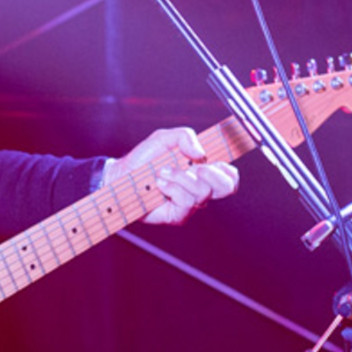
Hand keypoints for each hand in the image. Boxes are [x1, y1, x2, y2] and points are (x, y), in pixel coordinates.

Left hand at [108, 127, 238, 225]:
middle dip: (213, 174)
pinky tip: (159, 183)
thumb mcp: (164, 138)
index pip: (230, 175)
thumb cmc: (144, 159)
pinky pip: (187, 202)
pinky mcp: (179, 215)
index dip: (229, 169)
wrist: (122, 176)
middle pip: (227, 187)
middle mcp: (200, 188)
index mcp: (202, 170)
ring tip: (163, 172)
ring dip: (182, 178)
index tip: (216, 160)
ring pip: (203, 192)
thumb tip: (201, 153)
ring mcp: (190, 203)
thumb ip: (185, 136)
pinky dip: (173, 188)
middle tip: (195, 167)